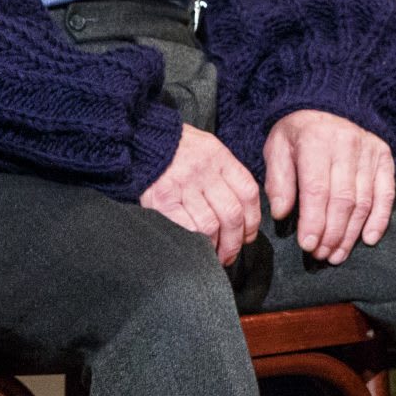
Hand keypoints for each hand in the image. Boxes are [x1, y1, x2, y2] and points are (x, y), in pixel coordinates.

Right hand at [140, 124, 263, 263]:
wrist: (142, 139)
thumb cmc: (178, 148)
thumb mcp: (208, 149)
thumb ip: (225, 174)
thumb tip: (241, 212)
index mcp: (219, 157)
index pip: (248, 192)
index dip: (253, 220)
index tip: (248, 236)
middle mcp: (204, 171)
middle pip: (231, 214)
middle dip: (234, 241)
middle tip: (230, 254)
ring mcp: (183, 185)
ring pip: (210, 225)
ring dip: (214, 246)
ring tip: (213, 256)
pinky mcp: (162, 199)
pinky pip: (186, 227)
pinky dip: (194, 241)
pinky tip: (194, 247)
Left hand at [263, 109, 394, 264]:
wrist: (329, 103)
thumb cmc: (298, 133)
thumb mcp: (277, 148)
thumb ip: (278, 181)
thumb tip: (281, 214)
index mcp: (315, 141)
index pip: (317, 189)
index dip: (314, 221)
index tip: (307, 245)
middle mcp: (346, 144)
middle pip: (343, 199)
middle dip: (332, 233)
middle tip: (321, 256)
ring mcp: (369, 150)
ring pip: (364, 200)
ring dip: (351, 233)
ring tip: (337, 255)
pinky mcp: (384, 156)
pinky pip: (386, 192)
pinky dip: (380, 218)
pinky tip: (369, 239)